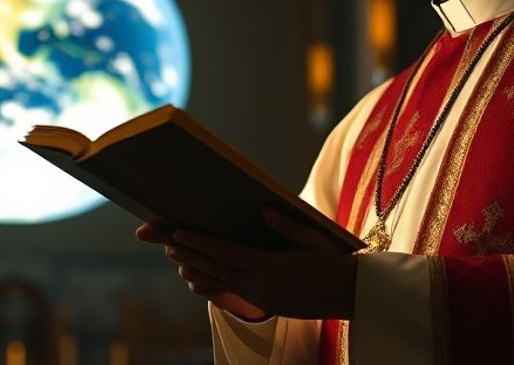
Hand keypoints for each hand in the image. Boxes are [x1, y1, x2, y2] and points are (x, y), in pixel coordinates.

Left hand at [136, 208, 357, 320]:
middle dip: (189, 254)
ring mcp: (261, 297)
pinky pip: (230, 295)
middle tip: (164, 243)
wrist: (349, 295)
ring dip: (195, 270)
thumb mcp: (313, 239)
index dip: (200, 244)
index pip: (226, 253)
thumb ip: (286, 226)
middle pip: (216, 268)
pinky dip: (210, 287)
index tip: (178, 234)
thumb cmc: (334, 262)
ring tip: (174, 259)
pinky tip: (195, 281)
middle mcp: (260, 285)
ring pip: (220, 283)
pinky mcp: (265, 305)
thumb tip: (263, 209)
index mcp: (269, 267)